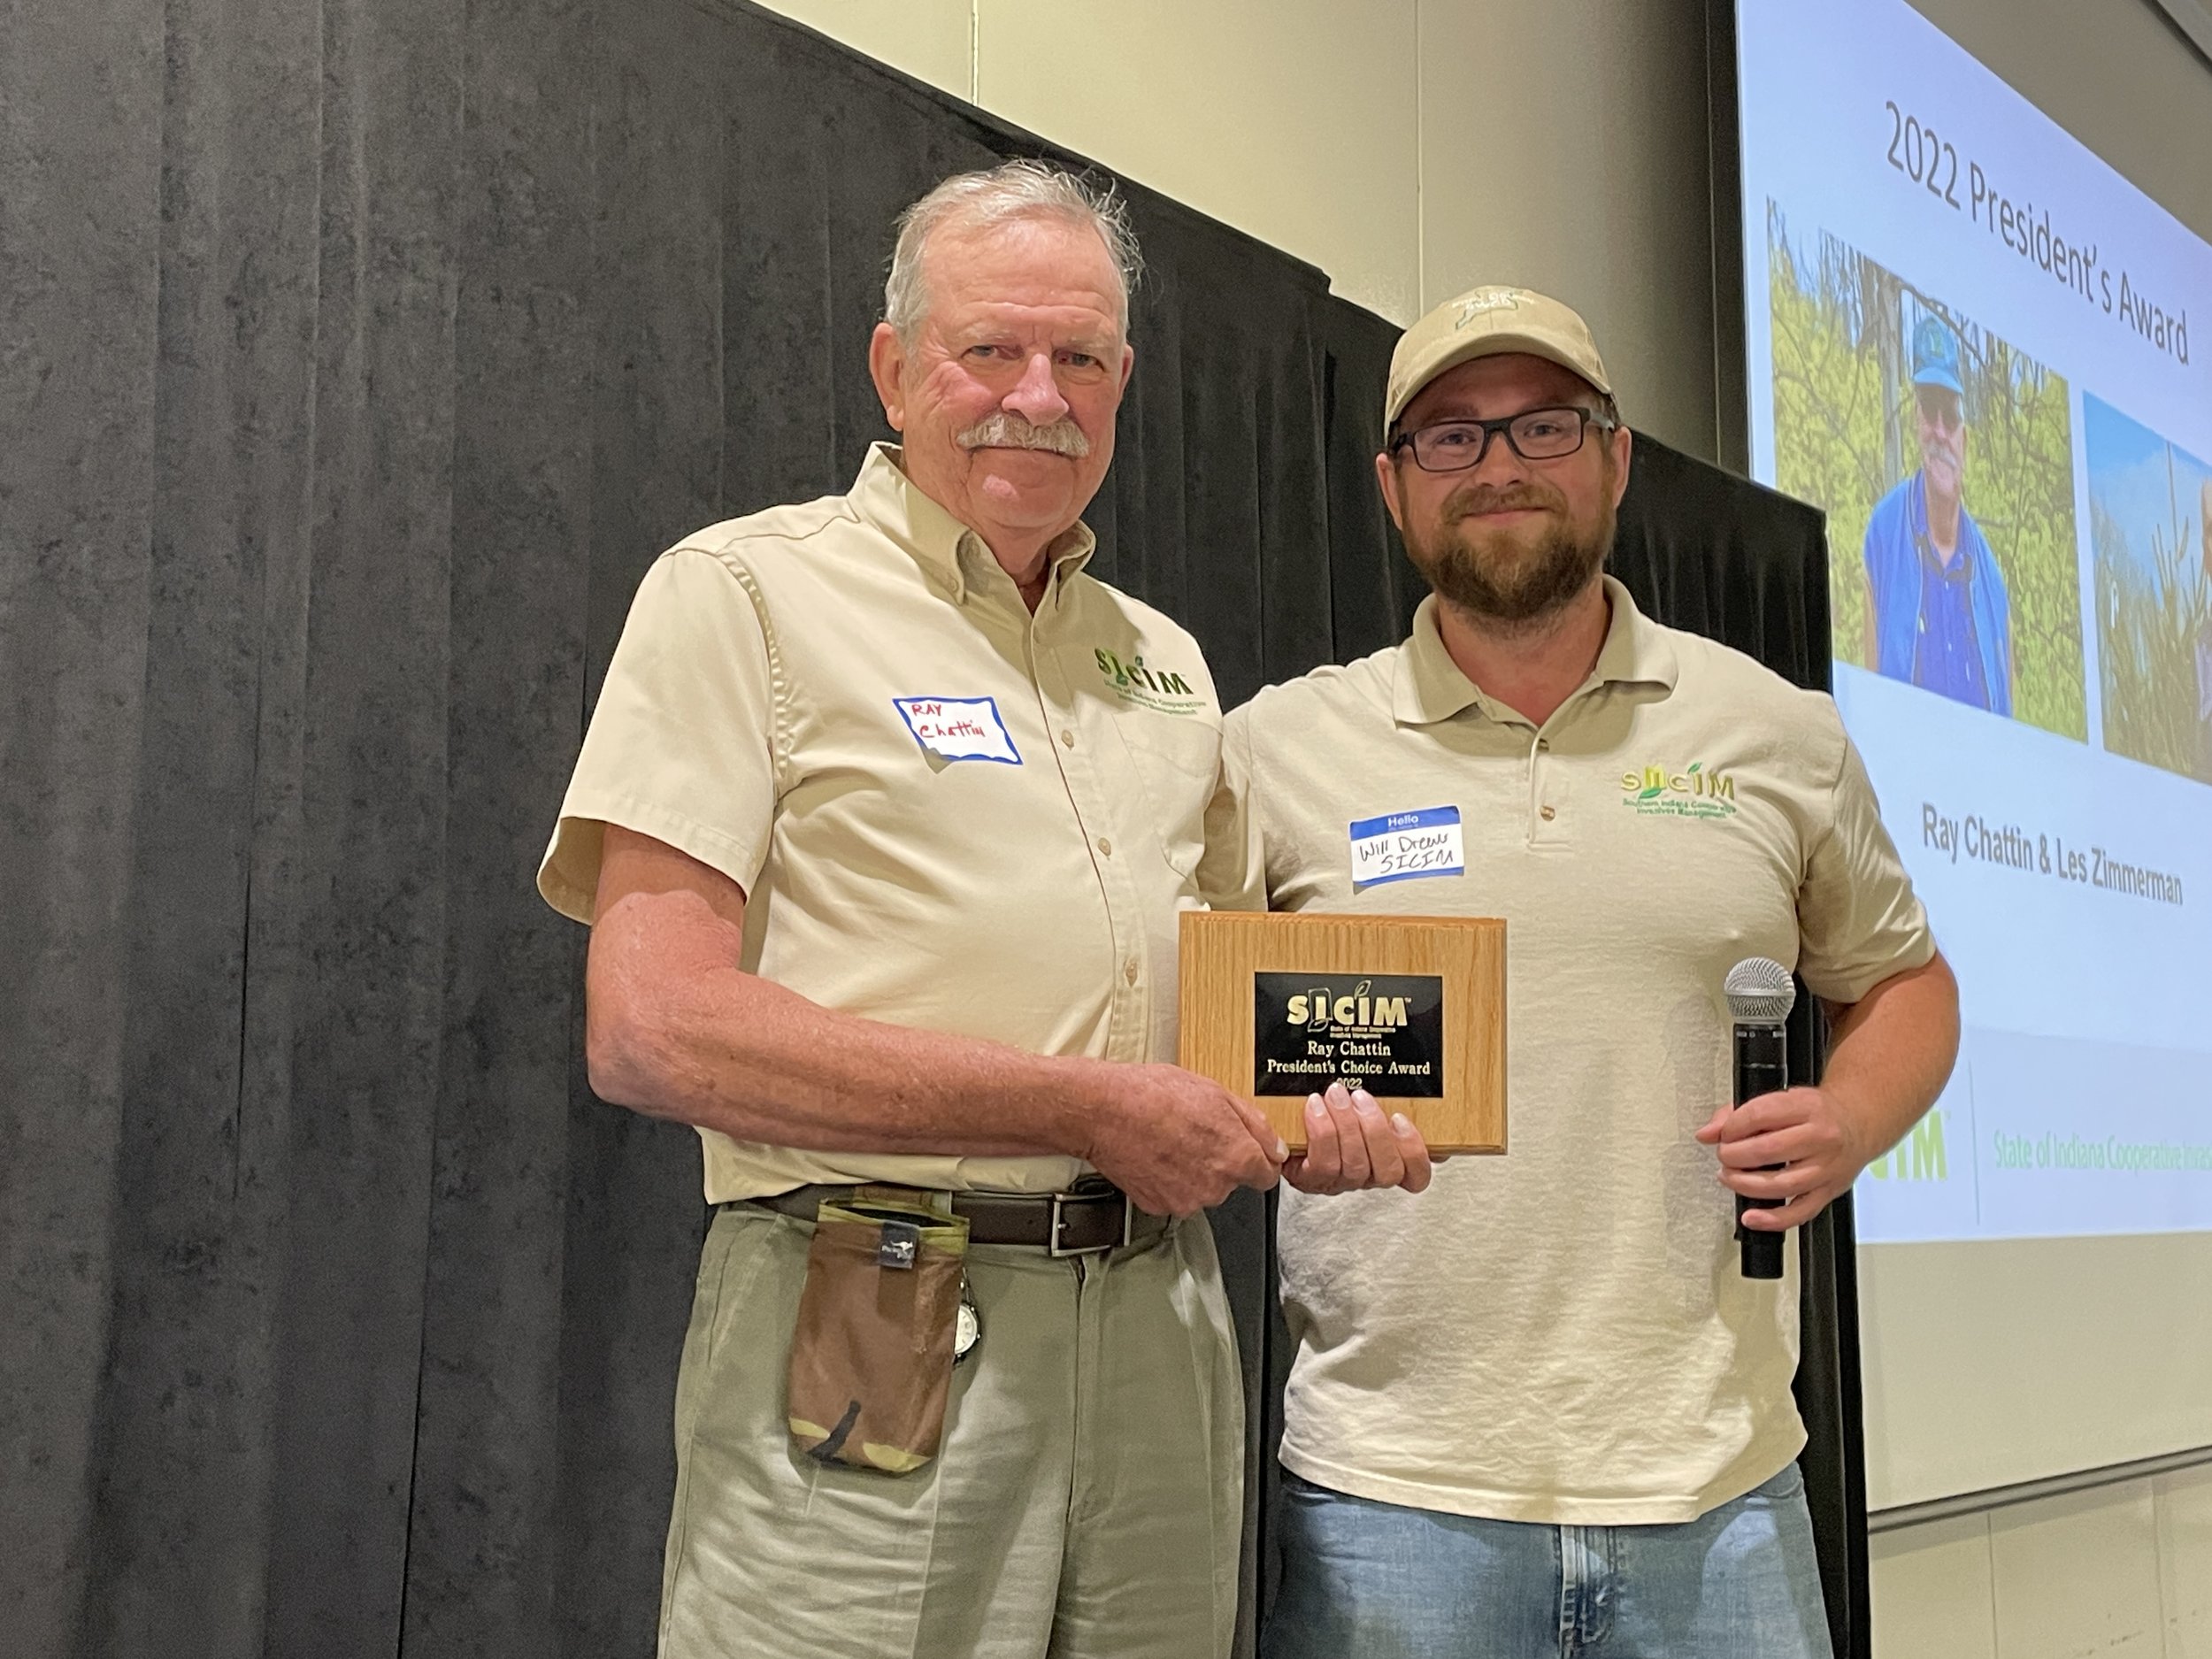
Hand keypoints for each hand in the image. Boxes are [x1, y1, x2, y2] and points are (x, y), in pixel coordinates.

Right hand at [1080, 1063, 1286, 1217]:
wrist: (1103, 1111)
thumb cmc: (1153, 1095)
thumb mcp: (1216, 1092)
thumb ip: (1255, 1124)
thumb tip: (1275, 1146)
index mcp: (1236, 1157)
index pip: (1267, 1176)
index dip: (1257, 1159)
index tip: (1244, 1150)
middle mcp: (1216, 1186)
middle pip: (1232, 1182)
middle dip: (1220, 1161)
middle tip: (1195, 1132)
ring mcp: (1186, 1200)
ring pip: (1203, 1189)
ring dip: (1194, 1171)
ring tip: (1170, 1141)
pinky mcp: (1160, 1207)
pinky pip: (1175, 1196)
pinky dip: (1169, 1181)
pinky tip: (1156, 1155)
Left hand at [1283, 1082, 1434, 1195]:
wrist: (1284, 1126)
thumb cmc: (1329, 1116)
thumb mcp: (1360, 1108)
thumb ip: (1385, 1109)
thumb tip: (1410, 1100)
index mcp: (1386, 1161)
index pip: (1416, 1176)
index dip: (1415, 1152)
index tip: (1400, 1119)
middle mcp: (1366, 1177)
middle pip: (1387, 1171)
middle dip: (1376, 1131)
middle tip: (1360, 1097)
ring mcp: (1339, 1181)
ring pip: (1355, 1166)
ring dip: (1346, 1126)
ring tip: (1336, 1096)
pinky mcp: (1311, 1180)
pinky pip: (1323, 1164)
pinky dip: (1321, 1132)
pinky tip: (1315, 1108)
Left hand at [1696, 1086, 1868, 1230]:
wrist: (1858, 1123)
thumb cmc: (1816, 1112)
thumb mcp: (1782, 1099)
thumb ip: (1738, 1113)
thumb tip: (1708, 1133)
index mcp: (1806, 1107)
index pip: (1759, 1116)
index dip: (1732, 1128)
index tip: (1723, 1134)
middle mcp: (1821, 1137)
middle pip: (1767, 1151)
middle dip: (1734, 1156)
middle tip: (1725, 1156)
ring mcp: (1826, 1168)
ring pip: (1781, 1184)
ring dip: (1745, 1185)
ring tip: (1730, 1177)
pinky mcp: (1829, 1191)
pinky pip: (1800, 1212)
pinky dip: (1772, 1219)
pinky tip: (1752, 1217)